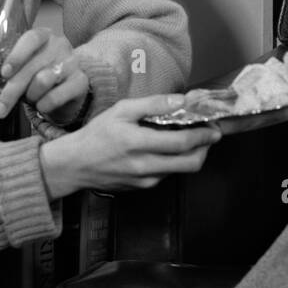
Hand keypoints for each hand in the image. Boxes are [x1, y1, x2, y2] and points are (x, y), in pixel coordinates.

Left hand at [0, 28, 89, 125]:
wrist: (67, 88)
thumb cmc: (36, 72)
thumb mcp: (15, 62)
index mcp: (43, 36)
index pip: (31, 37)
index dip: (17, 54)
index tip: (4, 72)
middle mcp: (60, 45)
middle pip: (33, 67)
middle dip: (12, 91)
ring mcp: (73, 62)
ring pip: (45, 81)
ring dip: (32, 96)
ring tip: (30, 99)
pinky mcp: (81, 81)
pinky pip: (59, 95)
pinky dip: (46, 105)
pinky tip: (42, 106)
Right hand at [38, 95, 221, 196]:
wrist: (74, 165)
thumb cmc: (97, 134)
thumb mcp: (121, 111)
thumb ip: (153, 104)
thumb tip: (181, 99)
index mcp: (139, 143)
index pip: (183, 143)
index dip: (203, 135)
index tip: (213, 127)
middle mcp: (145, 166)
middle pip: (190, 163)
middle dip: (205, 149)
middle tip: (209, 136)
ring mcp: (144, 180)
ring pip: (180, 170)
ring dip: (190, 156)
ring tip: (189, 139)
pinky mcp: (142, 188)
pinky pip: (166, 175)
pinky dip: (173, 163)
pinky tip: (167, 150)